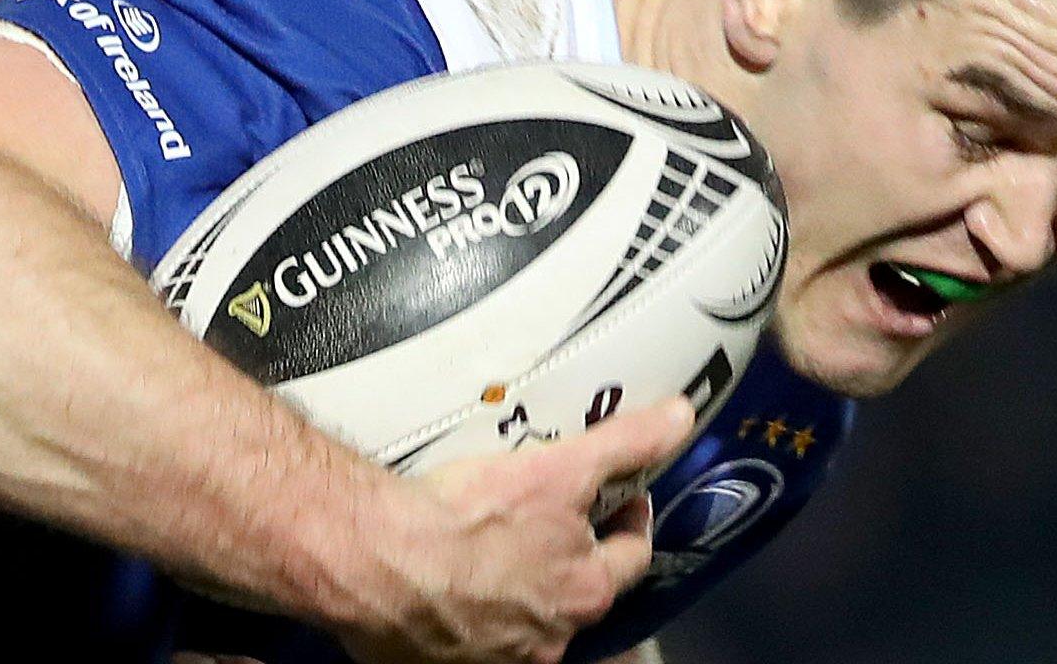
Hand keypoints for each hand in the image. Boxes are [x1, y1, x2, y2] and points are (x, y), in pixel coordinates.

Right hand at [336, 397, 695, 663]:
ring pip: (523, 620)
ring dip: (517, 589)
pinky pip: (468, 639)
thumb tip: (680, 416)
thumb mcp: (558, 468)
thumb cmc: (467, 518)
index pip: (631, 556)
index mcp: (584, 591)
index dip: (628, 520)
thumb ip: (624, 443)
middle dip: (569, 558)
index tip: (617, 498)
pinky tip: (444, 582)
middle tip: (543, 520)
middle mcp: (550, 638)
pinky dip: (466, 613)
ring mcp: (497, 658)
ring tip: (489, 548)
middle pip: (577, 593)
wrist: (375, 559)